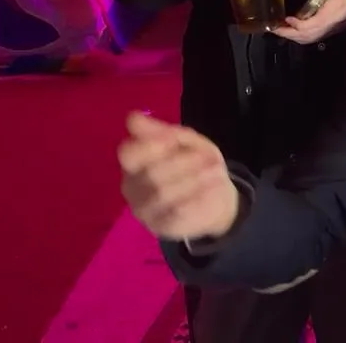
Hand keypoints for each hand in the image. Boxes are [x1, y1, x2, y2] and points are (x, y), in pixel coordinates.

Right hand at [118, 111, 239, 240]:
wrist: (216, 196)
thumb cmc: (196, 162)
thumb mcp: (186, 141)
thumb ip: (161, 132)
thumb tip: (133, 118)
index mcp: (134, 163)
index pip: (129, 154)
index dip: (152, 146)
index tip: (174, 141)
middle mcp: (133, 187)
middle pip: (152, 174)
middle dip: (183, 163)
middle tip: (209, 157)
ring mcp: (145, 210)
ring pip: (163, 195)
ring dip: (194, 180)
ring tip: (216, 172)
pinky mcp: (161, 227)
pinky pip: (177, 214)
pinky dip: (197, 199)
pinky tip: (212, 189)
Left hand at [272, 0, 345, 44]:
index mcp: (339, 6)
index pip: (318, 22)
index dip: (300, 25)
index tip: (287, 19)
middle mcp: (336, 20)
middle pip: (311, 34)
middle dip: (291, 33)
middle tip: (274, 28)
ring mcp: (335, 27)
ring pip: (312, 38)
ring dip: (294, 37)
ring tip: (279, 30)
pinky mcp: (334, 29)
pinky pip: (316, 37)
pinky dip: (302, 36)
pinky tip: (292, 31)